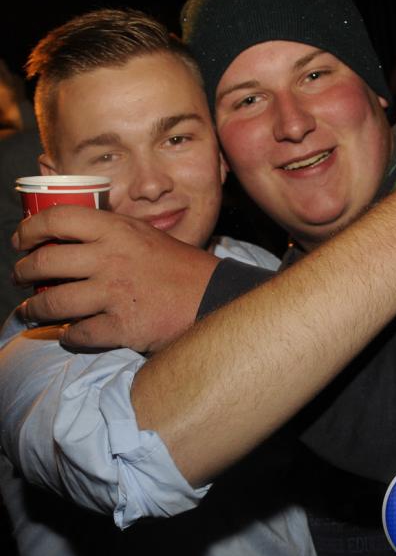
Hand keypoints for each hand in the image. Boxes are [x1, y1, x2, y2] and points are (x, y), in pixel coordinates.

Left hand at [12, 206, 218, 351]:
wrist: (214, 297)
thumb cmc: (182, 267)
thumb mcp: (148, 237)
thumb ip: (114, 234)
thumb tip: (75, 237)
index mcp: (117, 230)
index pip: (58, 218)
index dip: (30, 229)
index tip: (21, 239)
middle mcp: (110, 259)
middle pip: (45, 262)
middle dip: (22, 271)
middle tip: (20, 277)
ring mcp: (113, 294)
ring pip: (53, 302)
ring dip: (35, 309)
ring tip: (31, 310)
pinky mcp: (122, 327)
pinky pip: (78, 335)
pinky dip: (68, 337)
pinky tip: (69, 335)